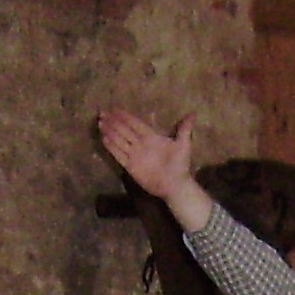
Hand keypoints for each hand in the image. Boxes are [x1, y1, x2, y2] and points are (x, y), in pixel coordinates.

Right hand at [96, 109, 213, 231]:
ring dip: (110, 132)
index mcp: (151, 137)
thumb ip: (185, 129)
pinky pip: (119, 155)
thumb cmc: (180, 165)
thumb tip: (193, 113)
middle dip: (113, 121)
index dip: (125, 116)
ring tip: (100, 123)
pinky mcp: (131, 166)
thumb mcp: (184, 145)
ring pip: (119, 140)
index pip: (135, 123)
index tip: (115, 109)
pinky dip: (112, 147)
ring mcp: (135, 155)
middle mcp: (141, 144)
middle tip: (102, 113)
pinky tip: (104, 139)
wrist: (175, 185)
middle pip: (124, 130)